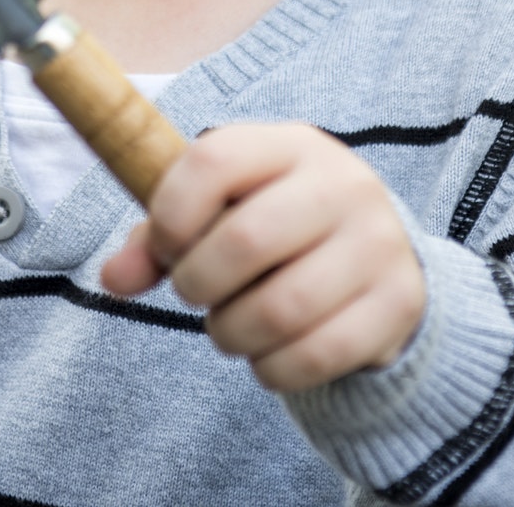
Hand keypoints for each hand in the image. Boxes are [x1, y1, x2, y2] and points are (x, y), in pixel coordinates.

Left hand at [99, 123, 425, 392]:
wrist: (383, 262)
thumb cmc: (279, 231)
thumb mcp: (224, 212)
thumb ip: (160, 239)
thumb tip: (114, 278)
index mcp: (291, 146)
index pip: (213, 159)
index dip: (170, 213)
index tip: (168, 247)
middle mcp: (343, 184)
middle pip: (245, 240)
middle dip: (198, 284)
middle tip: (198, 294)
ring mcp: (378, 242)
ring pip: (279, 309)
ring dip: (231, 333)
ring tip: (231, 325)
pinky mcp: (399, 302)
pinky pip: (314, 355)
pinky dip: (272, 369)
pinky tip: (269, 353)